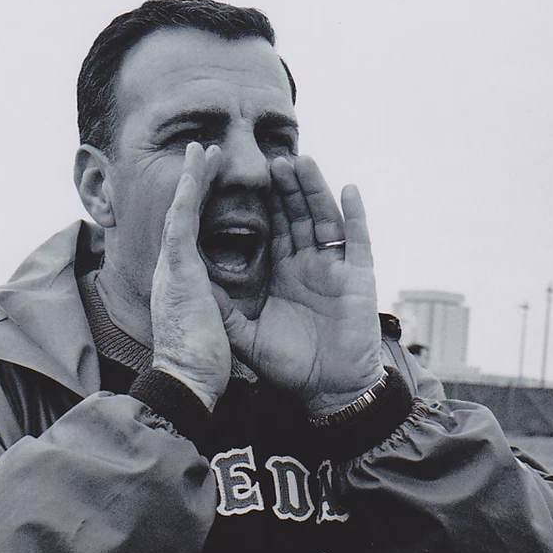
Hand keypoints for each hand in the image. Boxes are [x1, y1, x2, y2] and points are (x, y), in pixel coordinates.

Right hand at [150, 143, 231, 410]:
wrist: (186, 382)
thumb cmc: (199, 364)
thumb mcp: (208, 328)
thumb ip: (211, 309)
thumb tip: (218, 306)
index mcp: (181, 284)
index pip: (190, 237)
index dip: (198, 208)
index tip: (208, 187)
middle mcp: (171, 270)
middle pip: (182, 216)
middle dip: (194, 184)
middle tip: (204, 154)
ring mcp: (171, 267)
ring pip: (180, 210)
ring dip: (192, 177)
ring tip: (203, 149)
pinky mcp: (178, 268)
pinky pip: (184, 219)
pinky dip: (190, 190)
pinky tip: (199, 164)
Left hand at [214, 156, 382, 415]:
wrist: (327, 393)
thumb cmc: (290, 367)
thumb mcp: (246, 335)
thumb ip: (223, 309)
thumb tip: (193, 286)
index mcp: (284, 272)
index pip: (272, 228)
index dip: (262, 203)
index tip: (246, 178)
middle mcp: (310, 264)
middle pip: (297, 215)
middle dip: (286, 187)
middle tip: (271, 159)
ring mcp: (335, 268)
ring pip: (324, 218)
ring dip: (313, 190)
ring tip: (299, 162)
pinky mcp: (358, 278)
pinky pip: (358, 240)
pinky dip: (356, 214)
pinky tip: (348, 189)